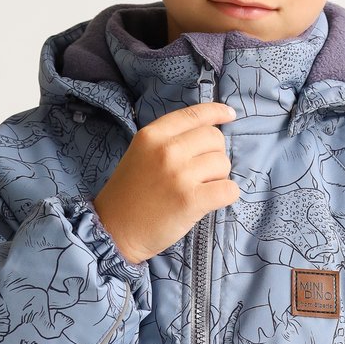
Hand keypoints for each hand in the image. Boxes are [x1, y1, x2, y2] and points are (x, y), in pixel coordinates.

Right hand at [92, 101, 238, 264]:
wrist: (114, 231)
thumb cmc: (128, 195)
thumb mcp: (140, 155)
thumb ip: (167, 141)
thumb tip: (206, 135)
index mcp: (152, 135)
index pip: (194, 114)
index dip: (217, 112)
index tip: (230, 115)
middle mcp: (166, 149)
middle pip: (214, 138)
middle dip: (215, 154)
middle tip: (201, 173)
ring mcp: (179, 174)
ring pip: (223, 164)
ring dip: (219, 178)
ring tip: (199, 190)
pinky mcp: (191, 199)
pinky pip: (229, 189)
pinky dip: (227, 195)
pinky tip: (212, 201)